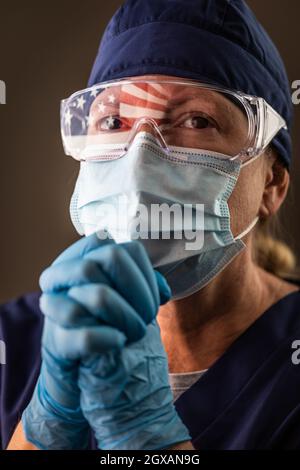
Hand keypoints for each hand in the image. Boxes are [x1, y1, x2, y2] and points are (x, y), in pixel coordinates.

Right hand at [22, 233, 172, 448]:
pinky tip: (118, 342)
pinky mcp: (55, 340)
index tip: (154, 298)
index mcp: (81, 258)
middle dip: (140, 292)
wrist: (76, 370)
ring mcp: (54, 305)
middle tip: (146, 317)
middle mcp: (63, 274)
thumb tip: (163, 291)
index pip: (121, 247)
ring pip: (98, 294)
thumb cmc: (104, 325)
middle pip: (110, 258)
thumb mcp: (123, 299)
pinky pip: (85, 333)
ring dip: (127, 316)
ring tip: (134, 333)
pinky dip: (108, 338)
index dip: (144, 272)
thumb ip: (142, 285)